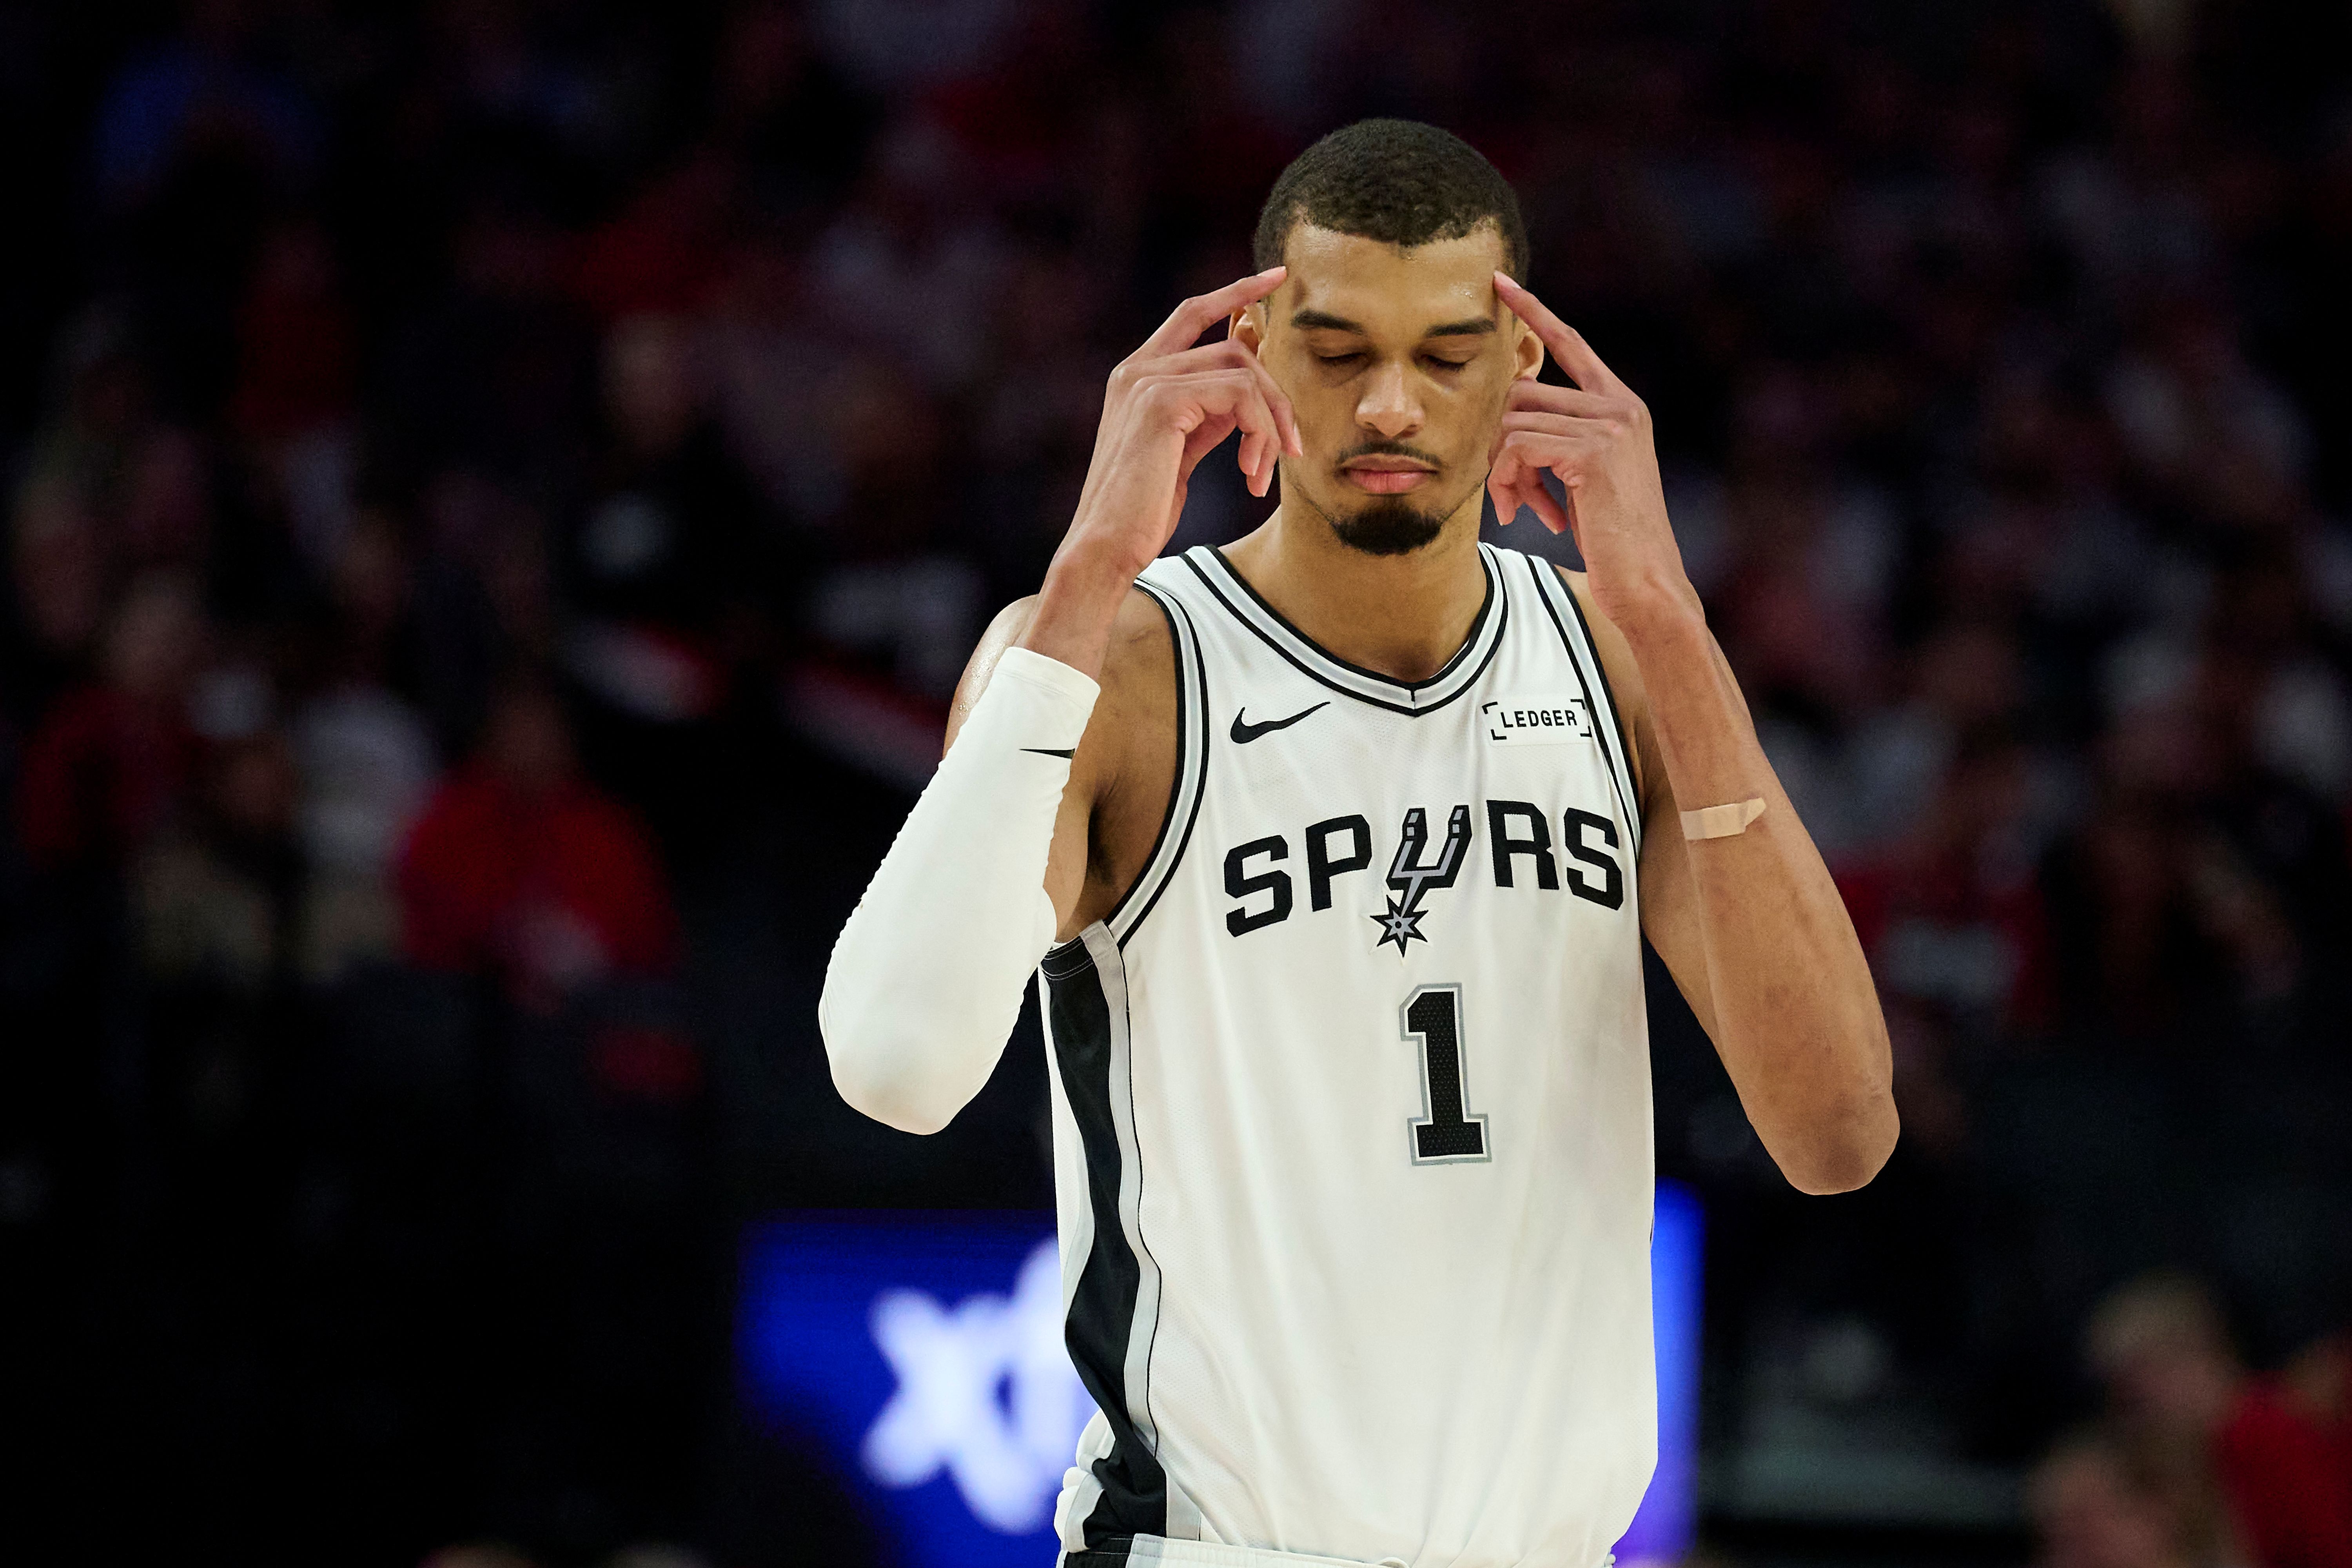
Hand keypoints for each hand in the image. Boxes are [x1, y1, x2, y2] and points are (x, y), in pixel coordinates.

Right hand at [1062, 267, 1302, 583]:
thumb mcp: (1184, 449)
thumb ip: (1211, 409)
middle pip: (1234, 346)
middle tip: (1293, 448)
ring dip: (1271, 424)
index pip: (1193, 312)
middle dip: (1275, 395)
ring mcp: (1146, 381)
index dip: (1237, 292)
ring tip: (1263, 473)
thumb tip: (1251, 379)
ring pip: (1242, 371)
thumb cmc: (1142, 509)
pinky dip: (1259, 433)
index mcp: (1137, 375)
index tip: (1277, 278)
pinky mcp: (1161, 402)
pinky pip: (1239, 395)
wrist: (1106, 547)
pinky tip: (1250, 475)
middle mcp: (1137, 369)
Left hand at [1488, 273, 1698, 636]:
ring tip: (1519, 508)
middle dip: (1500, 443)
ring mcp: (1608, 427)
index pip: (1572, 344)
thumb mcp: (1586, 479)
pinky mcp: (1591, 453)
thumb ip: (1559, 440)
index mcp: (1622, 407)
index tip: (1500, 284)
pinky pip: (1517, 447)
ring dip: (1501, 473)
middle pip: (1523, 392)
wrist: (1646, 582)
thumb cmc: (1613, 540)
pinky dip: (1507, 481)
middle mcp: (1619, 407)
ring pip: (1512, 424)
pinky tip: (1526, 514)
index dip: (1534, 312)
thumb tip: (1506, 421)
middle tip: (1506, 490)